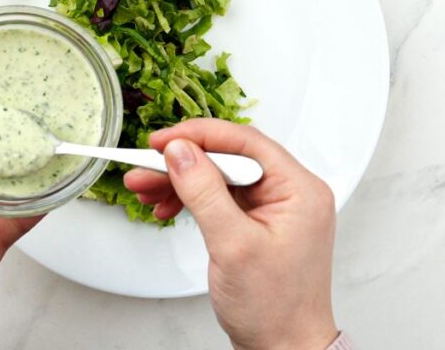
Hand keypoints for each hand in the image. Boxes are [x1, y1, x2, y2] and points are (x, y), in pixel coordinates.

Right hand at [124, 119, 338, 349]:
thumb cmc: (275, 308)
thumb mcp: (233, 245)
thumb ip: (205, 193)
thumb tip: (180, 152)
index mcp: (299, 189)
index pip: (245, 142)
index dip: (200, 135)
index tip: (162, 140)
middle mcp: (291, 193)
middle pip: (229, 158)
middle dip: (183, 162)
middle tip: (145, 166)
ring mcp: (274, 209)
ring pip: (220, 177)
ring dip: (182, 181)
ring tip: (145, 188)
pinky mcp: (257, 223)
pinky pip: (221, 198)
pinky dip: (192, 200)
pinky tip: (166, 206)